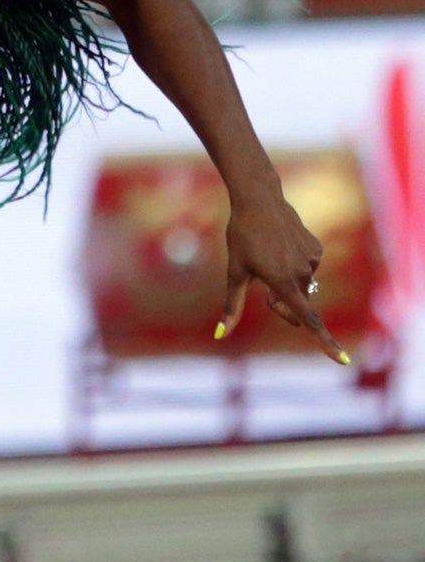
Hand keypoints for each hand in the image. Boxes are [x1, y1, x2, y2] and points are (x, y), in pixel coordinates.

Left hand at [219, 185, 346, 363]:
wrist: (259, 200)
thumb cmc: (241, 236)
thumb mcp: (235, 272)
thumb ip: (232, 306)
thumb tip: (219, 335)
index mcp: (283, 282)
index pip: (307, 319)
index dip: (324, 342)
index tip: (342, 360)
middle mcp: (302, 273)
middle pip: (296, 304)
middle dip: (281, 304)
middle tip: (263, 288)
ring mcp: (312, 260)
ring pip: (300, 285)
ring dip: (286, 283)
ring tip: (267, 258)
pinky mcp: (317, 249)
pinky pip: (306, 267)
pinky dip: (293, 265)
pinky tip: (280, 246)